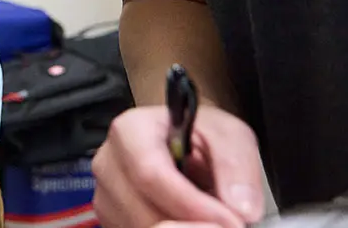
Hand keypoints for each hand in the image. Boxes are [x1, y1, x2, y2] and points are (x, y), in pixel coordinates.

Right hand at [92, 104, 265, 227]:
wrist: (184, 144)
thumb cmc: (198, 134)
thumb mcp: (227, 134)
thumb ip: (236, 164)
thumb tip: (242, 207)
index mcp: (129, 131)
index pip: (151, 175)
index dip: (193, 204)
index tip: (231, 221)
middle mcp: (108, 164)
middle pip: (145, 212)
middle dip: (192, 225)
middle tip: (228, 226)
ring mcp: (105, 196)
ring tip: (210, 220)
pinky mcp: (111, 221)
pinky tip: (190, 223)